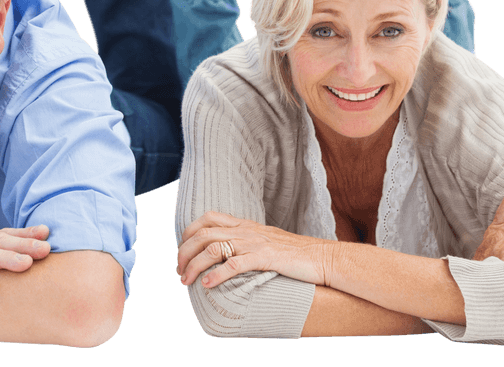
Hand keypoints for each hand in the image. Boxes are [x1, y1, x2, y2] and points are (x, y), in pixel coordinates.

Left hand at [177, 211, 334, 287]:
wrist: (323, 258)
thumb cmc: (295, 255)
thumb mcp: (265, 242)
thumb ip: (245, 243)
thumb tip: (225, 256)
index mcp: (245, 224)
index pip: (207, 218)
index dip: (189, 233)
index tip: (182, 252)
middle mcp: (246, 230)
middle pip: (203, 234)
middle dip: (184, 253)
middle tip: (179, 272)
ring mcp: (255, 242)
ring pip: (213, 248)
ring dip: (194, 265)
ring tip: (186, 281)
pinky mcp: (265, 257)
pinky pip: (234, 264)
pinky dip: (216, 275)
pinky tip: (208, 285)